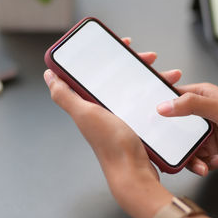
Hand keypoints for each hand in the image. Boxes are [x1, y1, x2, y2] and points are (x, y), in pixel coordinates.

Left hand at [44, 38, 183, 217]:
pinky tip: (168, 92)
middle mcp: (102, 108)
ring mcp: (120, 115)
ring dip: (151, 77)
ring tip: (169, 75)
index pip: (95, 70)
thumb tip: (48, 75)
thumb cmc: (111, 145)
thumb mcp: (86, 114)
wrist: (134, 173)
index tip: (121, 43)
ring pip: (135, 87)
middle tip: (150, 58)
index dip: (106, 54)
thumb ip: (65, 96)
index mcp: (88, 103)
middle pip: (118, 76)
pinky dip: (157, 94)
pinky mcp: (135, 123)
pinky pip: (146, 101)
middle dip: (135, 63)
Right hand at [157, 83, 217, 175]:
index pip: (171, 96)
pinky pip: (196, 159)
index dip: (158, 104)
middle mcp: (201, 114)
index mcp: (202, 96)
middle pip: (173, 126)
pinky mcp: (212, 151)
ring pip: (183, 147)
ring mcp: (206, 134)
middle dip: (172, 140)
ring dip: (191, 157)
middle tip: (172, 148)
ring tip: (203, 162)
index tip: (147, 116)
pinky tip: (215, 163)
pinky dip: (201, 164)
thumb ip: (191, 105)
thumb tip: (164, 105)